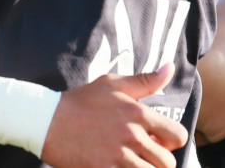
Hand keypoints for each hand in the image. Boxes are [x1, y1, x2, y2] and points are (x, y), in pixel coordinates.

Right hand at [41, 63, 187, 167]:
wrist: (47, 121)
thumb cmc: (82, 101)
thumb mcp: (113, 84)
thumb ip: (145, 81)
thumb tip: (171, 67)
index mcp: (138, 114)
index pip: (178, 135)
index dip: (172, 141)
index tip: (159, 141)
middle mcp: (132, 136)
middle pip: (167, 162)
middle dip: (160, 161)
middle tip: (145, 156)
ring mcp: (117, 157)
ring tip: (132, 164)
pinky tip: (117, 167)